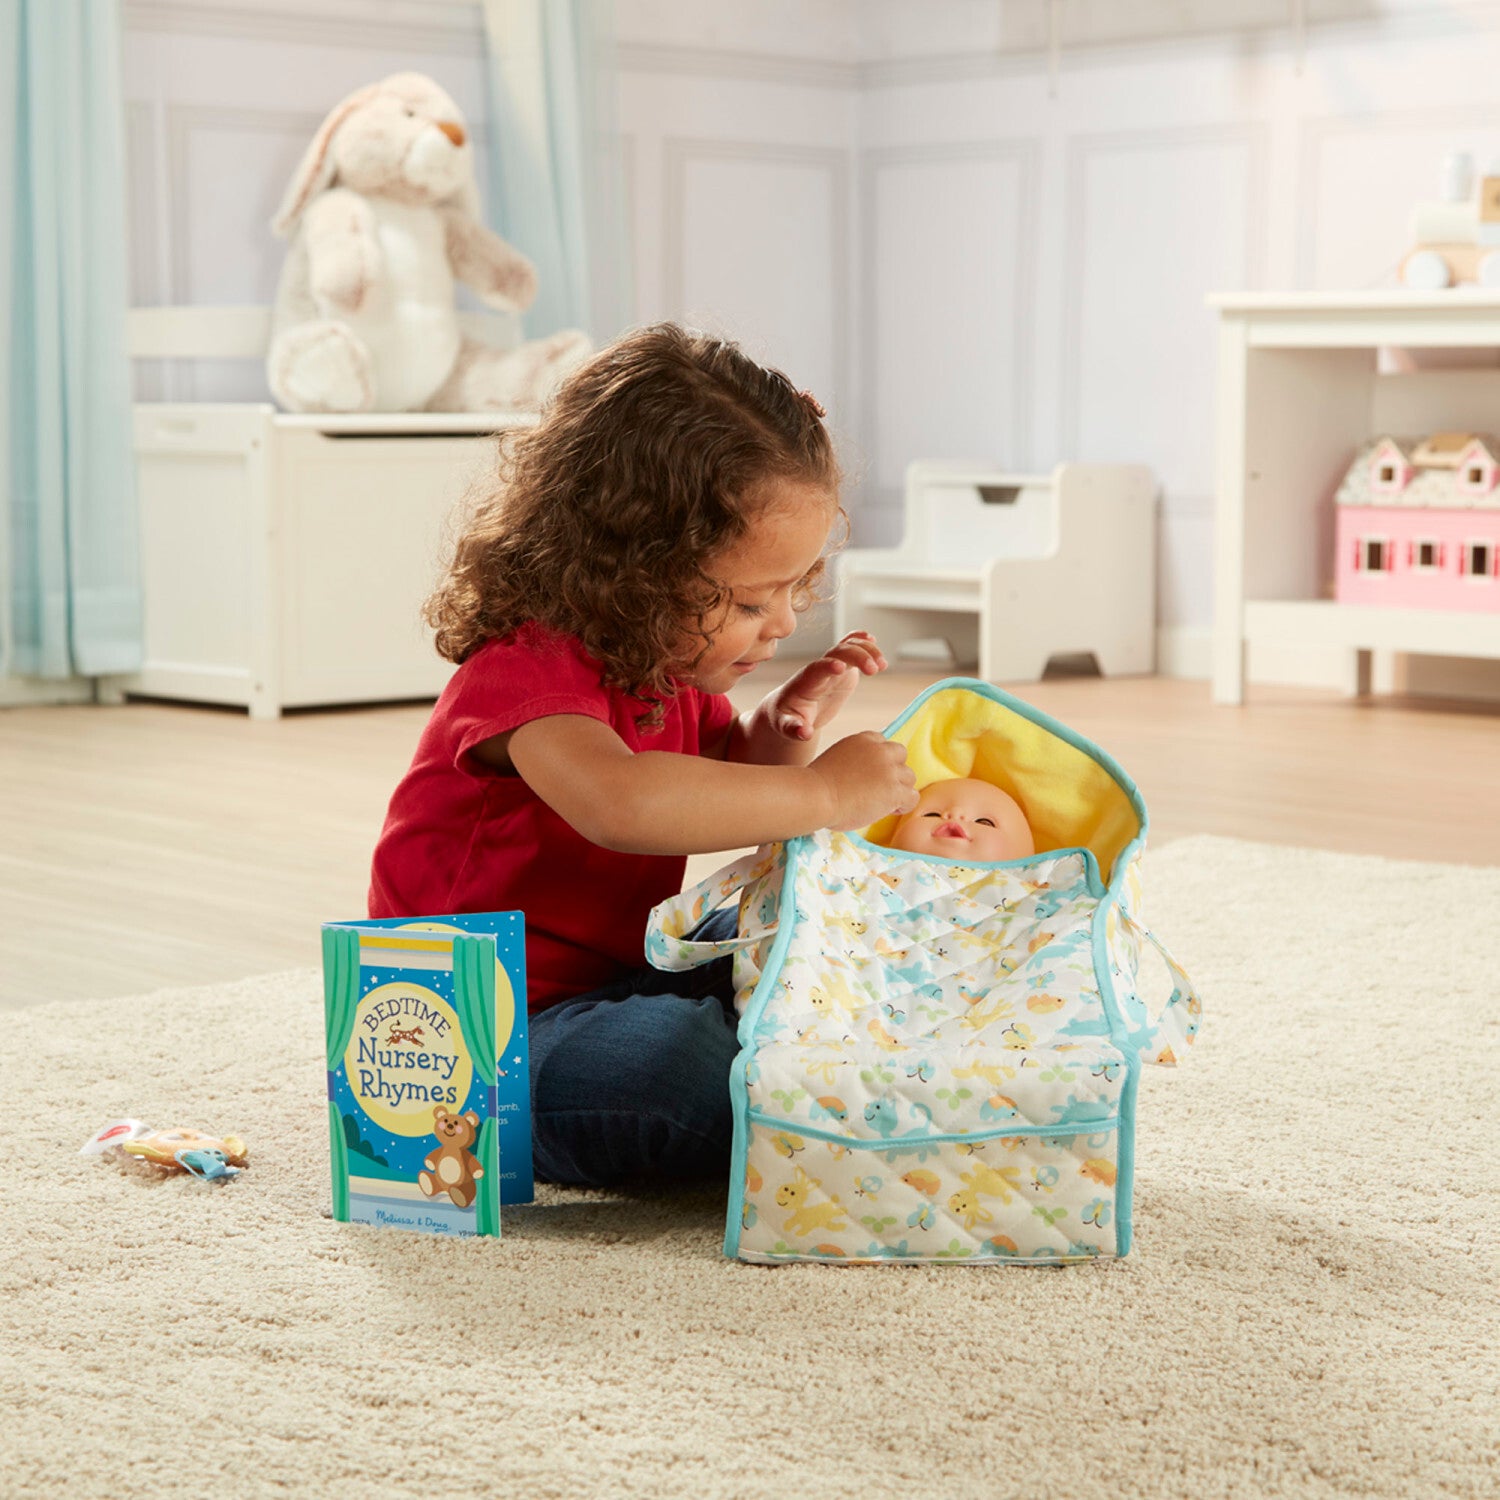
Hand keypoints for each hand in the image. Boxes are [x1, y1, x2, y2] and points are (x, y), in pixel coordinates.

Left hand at [766, 632, 887, 742]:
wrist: (789, 709)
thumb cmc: (786, 718)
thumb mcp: (786, 726)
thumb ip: (794, 729)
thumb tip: (805, 733)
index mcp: (805, 683)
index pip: (817, 669)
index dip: (828, 666)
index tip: (841, 667)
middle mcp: (819, 669)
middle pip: (838, 653)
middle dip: (857, 656)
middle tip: (875, 670)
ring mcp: (831, 666)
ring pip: (848, 646)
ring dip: (866, 650)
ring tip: (882, 665)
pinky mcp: (842, 668)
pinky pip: (851, 648)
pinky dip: (861, 641)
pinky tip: (873, 640)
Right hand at [809, 732, 917, 830]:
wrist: (816, 796)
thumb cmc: (816, 785)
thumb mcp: (837, 758)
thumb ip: (855, 760)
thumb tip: (863, 777)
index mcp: (863, 739)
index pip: (883, 743)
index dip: (880, 761)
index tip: (871, 775)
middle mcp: (879, 750)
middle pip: (900, 756)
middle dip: (893, 771)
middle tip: (880, 788)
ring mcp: (889, 770)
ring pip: (909, 777)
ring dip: (899, 789)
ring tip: (883, 802)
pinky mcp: (895, 790)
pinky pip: (912, 797)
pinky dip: (903, 806)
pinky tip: (890, 810)